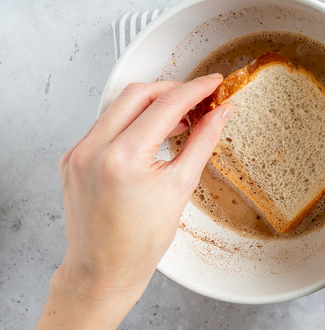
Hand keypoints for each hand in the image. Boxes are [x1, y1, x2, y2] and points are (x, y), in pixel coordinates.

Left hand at [37, 75, 232, 329]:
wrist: (103, 272)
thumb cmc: (140, 242)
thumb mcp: (181, 187)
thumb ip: (202, 141)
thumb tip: (221, 113)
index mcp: (123, 157)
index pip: (166, 104)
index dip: (195, 89)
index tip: (214, 84)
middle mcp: (94, 149)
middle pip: (138, 94)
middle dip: (172, 90)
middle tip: (199, 99)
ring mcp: (78, 152)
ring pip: (119, 106)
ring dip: (151, 104)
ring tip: (179, 119)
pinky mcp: (72, 158)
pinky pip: (105, 125)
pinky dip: (132, 121)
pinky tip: (152, 134)